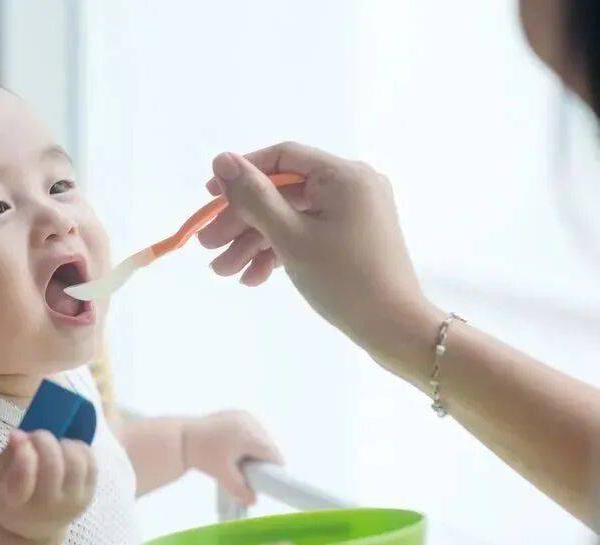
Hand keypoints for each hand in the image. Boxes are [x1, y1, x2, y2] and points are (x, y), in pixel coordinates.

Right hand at [0, 430, 95, 543]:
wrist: (33, 526)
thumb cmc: (10, 497)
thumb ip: (6, 457)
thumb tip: (20, 435)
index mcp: (14, 504)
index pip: (22, 482)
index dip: (23, 456)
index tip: (19, 439)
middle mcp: (46, 507)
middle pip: (53, 465)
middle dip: (43, 440)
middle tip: (35, 436)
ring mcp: (71, 502)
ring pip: (75, 462)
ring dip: (63, 444)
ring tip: (53, 446)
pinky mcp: (89, 495)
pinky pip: (91, 463)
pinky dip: (79, 448)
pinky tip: (66, 451)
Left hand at [183, 411, 282, 504]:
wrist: (181, 437)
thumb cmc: (201, 454)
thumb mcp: (222, 475)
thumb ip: (239, 490)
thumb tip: (253, 501)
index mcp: (249, 434)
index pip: (272, 454)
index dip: (273, 470)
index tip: (269, 482)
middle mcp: (249, 420)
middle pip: (267, 445)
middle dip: (262, 461)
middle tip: (252, 476)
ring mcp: (243, 415)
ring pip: (260, 437)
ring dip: (256, 451)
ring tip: (243, 464)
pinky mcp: (236, 414)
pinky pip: (251, 430)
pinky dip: (248, 441)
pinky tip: (237, 451)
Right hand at [198, 142, 440, 372]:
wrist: (394, 329)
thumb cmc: (343, 279)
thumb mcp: (291, 237)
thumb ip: (254, 197)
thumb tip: (221, 159)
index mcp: (343, 175)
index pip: (282, 158)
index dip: (242, 173)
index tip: (210, 196)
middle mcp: (351, 186)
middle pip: (282, 193)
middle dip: (243, 222)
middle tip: (209, 247)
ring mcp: (353, 213)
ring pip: (291, 218)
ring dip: (255, 243)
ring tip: (224, 272)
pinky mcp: (351, 238)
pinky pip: (308, 234)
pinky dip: (280, 252)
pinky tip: (253, 278)